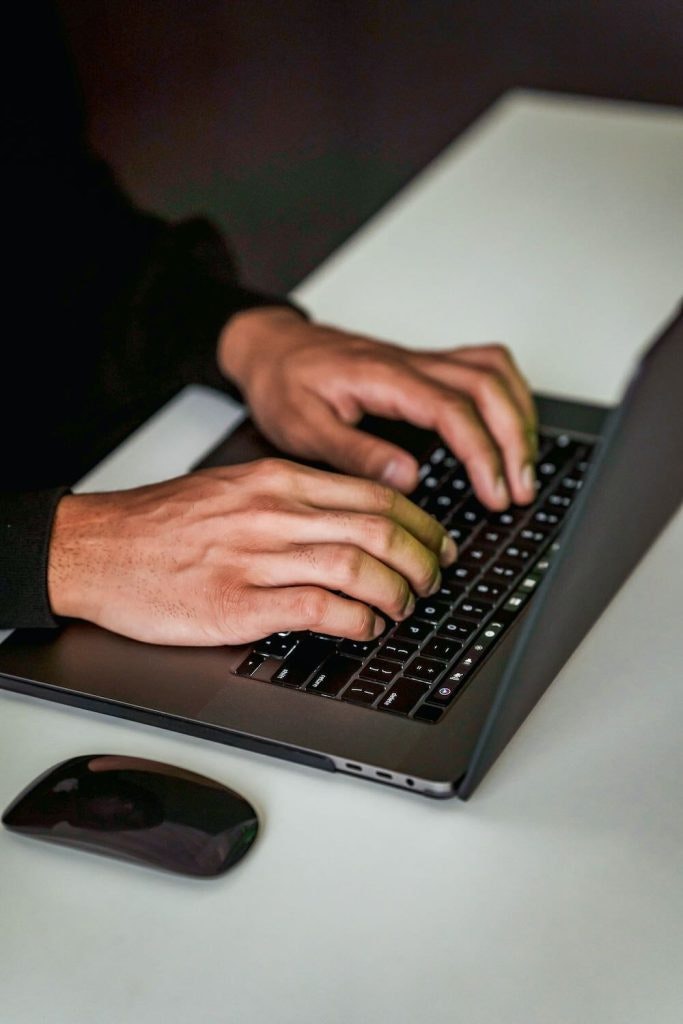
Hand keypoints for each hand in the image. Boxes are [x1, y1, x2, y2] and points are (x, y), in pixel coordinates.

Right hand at [48, 460, 456, 645]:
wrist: (97, 548)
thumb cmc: (165, 523)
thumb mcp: (236, 488)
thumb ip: (295, 500)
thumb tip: (356, 523)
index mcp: (278, 480)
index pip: (376, 496)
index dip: (422, 524)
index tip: (439, 543)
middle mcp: (274, 512)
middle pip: (380, 531)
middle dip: (423, 562)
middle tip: (433, 582)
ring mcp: (257, 558)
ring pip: (359, 569)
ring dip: (397, 595)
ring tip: (403, 609)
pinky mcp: (239, 605)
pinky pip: (320, 611)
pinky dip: (358, 622)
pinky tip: (365, 628)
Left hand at [219, 308, 537, 508]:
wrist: (271, 348)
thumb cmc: (282, 383)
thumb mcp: (302, 427)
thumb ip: (354, 453)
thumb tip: (407, 478)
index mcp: (382, 377)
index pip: (453, 410)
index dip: (483, 454)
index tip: (497, 493)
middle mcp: (410, 363)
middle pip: (488, 386)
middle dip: (516, 440)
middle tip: (521, 490)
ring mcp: (421, 361)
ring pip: (494, 371)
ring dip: (519, 416)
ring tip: (524, 466)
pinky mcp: (424, 367)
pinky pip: (483, 369)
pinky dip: (507, 398)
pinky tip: (507, 431)